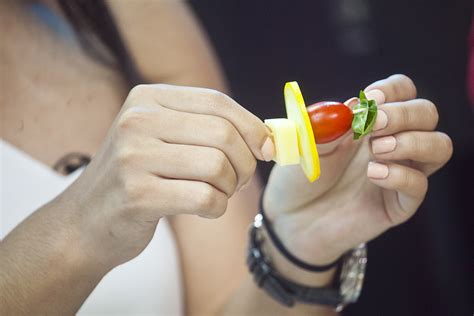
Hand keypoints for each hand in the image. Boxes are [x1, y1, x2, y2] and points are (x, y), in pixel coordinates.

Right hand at [59, 84, 271, 268]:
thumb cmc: (138, 177)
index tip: (267, 149)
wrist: (85, 221)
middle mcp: (137, 120)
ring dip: (230, 187)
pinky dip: (217, 208)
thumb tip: (269, 138)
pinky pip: (205, 198)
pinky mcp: (136, 195)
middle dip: (245, 163)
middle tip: (238, 180)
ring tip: (218, 194)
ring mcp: (133, 157)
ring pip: (218, 167)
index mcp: (147, 98)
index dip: (252, 126)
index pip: (218, 101)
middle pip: (223, 134)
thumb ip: (208, 129)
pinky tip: (206, 209)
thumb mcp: (163, 138)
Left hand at [263, 75, 452, 268]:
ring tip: (377, 150)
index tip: (372, 99)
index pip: (402, 91)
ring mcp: (398, 172)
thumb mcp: (305, 143)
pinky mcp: (398, 204)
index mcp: (368, 122)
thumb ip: (327, 123)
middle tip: (375, 126)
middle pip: (427, 113)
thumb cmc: (298, 176)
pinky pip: (420, 185)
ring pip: (439, 146)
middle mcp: (390, 143)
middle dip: (405, 113)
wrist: (290, 218)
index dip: (393, 90)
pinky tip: (373, 174)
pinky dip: (400, 175)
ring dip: (413, 141)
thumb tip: (355, 103)